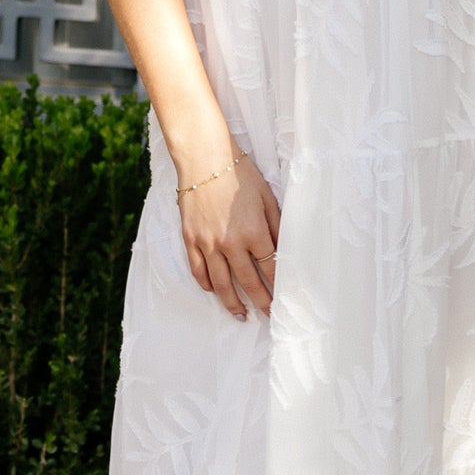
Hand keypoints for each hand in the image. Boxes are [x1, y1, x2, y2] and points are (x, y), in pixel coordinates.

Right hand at [178, 149, 280, 318]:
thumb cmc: (240, 174)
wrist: (204, 159)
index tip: (284, 299)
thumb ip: (276, 227)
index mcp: (254, 232)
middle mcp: (230, 242)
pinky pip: (198, 270)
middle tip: (268, 315)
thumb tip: (284, 251)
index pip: (270, 268)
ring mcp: (208, 243)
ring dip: (232, 303)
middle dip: (261, 302)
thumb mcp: (267, 198)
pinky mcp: (190, 239)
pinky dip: (207, 285)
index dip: (278, 286)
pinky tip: (215, 292)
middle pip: (248, 282)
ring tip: (241, 315)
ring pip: (221, 284)